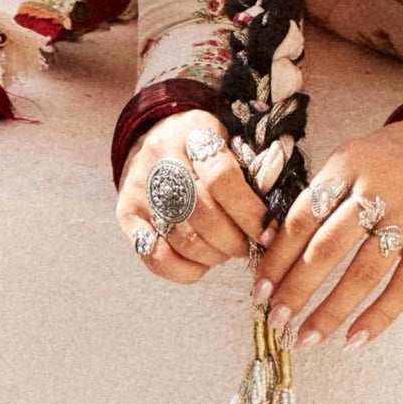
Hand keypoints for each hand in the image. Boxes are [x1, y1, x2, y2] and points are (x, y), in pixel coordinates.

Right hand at [116, 109, 268, 283]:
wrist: (151, 136)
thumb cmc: (203, 144)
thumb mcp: (228, 138)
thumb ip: (251, 169)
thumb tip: (276, 216)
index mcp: (192, 134)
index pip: (222, 177)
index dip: (250, 211)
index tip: (269, 231)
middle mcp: (160, 161)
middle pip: (202, 214)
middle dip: (234, 239)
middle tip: (250, 245)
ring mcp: (139, 191)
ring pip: (181, 239)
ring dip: (214, 255)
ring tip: (228, 251)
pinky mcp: (127, 217)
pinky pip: (155, 257)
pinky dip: (185, 270)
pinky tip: (203, 263)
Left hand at [250, 118, 402, 348]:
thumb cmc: (385, 160)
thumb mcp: (348, 161)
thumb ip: (318, 200)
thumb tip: (277, 256)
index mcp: (348, 164)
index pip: (303, 219)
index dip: (278, 258)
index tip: (261, 290)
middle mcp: (379, 188)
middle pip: (329, 247)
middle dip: (297, 288)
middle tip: (276, 318)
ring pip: (365, 272)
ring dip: (332, 311)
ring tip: (307, 339)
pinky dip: (379, 316)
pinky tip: (354, 340)